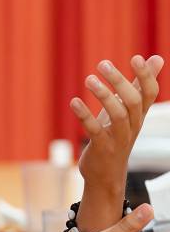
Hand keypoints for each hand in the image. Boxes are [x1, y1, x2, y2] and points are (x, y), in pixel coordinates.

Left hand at [70, 55, 162, 231]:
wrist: (106, 174)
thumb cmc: (116, 135)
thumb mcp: (128, 110)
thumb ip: (139, 85)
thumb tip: (157, 58)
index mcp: (139, 115)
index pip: (150, 94)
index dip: (146, 76)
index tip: (136, 57)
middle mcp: (133, 126)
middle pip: (134, 102)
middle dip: (120, 82)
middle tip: (103, 64)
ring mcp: (119, 138)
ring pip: (118, 116)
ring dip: (104, 96)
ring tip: (89, 79)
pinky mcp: (102, 149)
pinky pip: (96, 131)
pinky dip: (85, 116)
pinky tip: (74, 102)